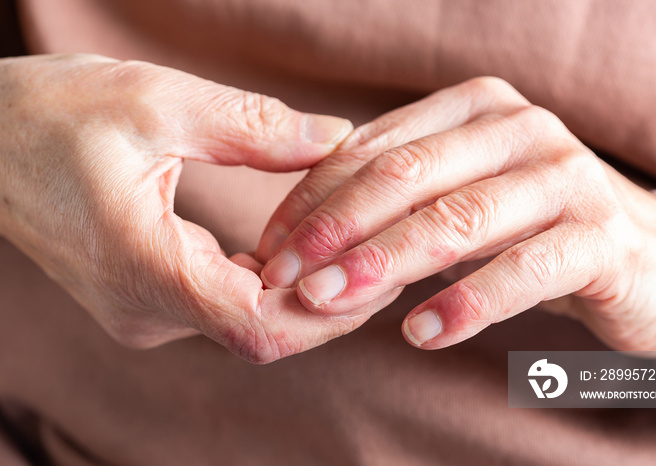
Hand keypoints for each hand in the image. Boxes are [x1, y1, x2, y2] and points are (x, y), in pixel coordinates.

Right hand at [0, 54, 401, 363]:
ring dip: (303, 292)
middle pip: (264, 332)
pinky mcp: (147, 298)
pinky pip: (223, 304)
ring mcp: (144, 311)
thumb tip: (337, 139)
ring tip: (352, 245)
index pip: (261, 327)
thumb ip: (253, 128)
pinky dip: (269, 282)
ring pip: (247, 324)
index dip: (331, 310)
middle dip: (330, 301)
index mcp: (146, 268)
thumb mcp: (155, 101)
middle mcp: (145, 309)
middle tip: (384, 252)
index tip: (380, 270)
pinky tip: (296, 246)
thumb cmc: (50, 113)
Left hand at [257, 77, 655, 351]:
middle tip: (283, 279)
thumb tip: (301, 237)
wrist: (643, 258)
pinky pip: (523, 271)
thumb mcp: (457, 199)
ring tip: (330, 304)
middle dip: (333, 231)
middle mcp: (519, 128)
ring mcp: (564, 177)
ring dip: (384, 264)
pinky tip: (422, 334)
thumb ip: (395, 201)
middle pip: (406, 177)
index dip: (312, 201)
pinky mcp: (600, 236)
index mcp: (474, 108)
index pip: (372, 151)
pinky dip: (467, 303)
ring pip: (457, 219)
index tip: (270, 250)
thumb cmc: (529, 227)